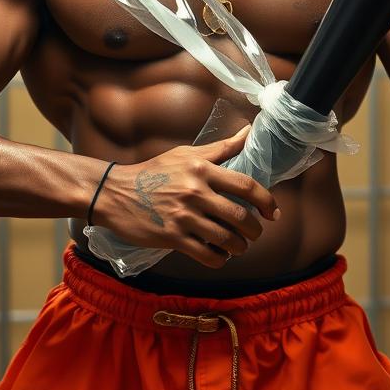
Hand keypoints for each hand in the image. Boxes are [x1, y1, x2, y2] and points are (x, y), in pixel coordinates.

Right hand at [91, 125, 279, 268]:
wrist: (115, 192)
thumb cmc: (154, 171)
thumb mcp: (187, 154)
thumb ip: (221, 147)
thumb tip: (248, 131)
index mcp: (202, 169)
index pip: (246, 186)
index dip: (266, 201)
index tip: (273, 213)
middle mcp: (196, 192)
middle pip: (241, 217)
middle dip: (255, 230)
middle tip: (254, 233)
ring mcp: (184, 216)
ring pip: (227, 239)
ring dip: (239, 247)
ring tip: (238, 246)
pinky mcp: (173, 237)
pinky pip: (207, 255)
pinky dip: (220, 259)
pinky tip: (219, 255)